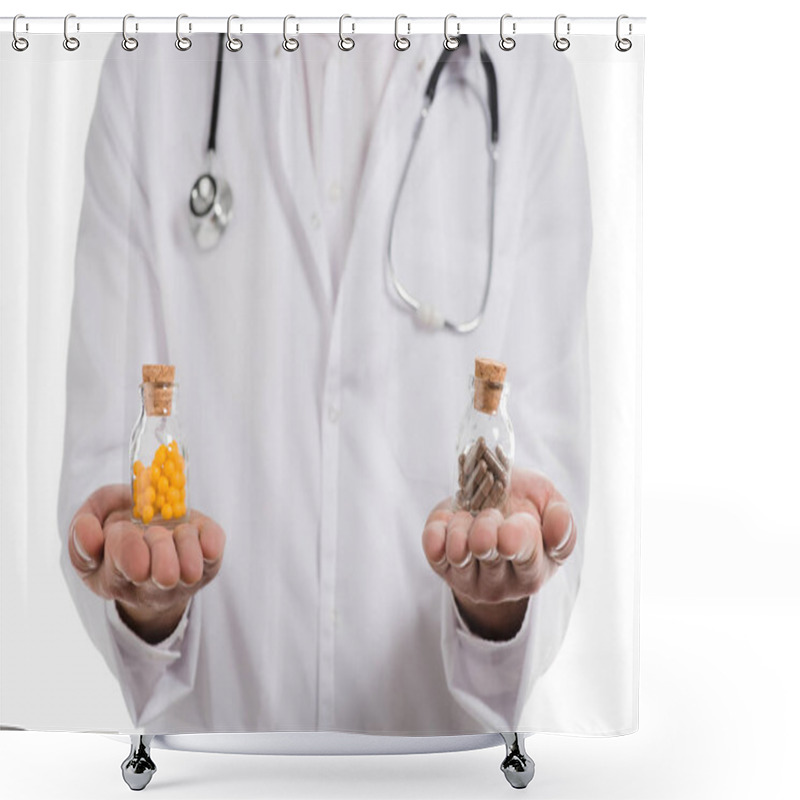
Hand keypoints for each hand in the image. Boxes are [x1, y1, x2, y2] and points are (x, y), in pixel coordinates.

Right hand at [68, 484, 225, 643]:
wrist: (152, 538)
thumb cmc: (119, 528)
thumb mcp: (92, 522)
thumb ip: (82, 528)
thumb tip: (93, 537)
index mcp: (113, 577)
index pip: (125, 563)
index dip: (129, 548)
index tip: (126, 530)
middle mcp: (150, 588)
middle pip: (164, 573)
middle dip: (160, 544)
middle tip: (153, 533)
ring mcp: (182, 580)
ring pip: (191, 566)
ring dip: (184, 539)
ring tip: (175, 532)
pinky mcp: (208, 565)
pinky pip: (214, 550)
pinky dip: (207, 535)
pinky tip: (195, 532)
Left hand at [422, 468, 575, 640]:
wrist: (491, 505)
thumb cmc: (525, 507)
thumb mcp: (550, 503)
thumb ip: (561, 517)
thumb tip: (555, 534)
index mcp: (535, 569)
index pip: (526, 557)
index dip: (518, 535)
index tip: (513, 522)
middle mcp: (502, 583)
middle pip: (487, 552)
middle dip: (487, 525)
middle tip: (490, 514)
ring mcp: (469, 579)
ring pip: (458, 551)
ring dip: (462, 523)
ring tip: (471, 516)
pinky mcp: (442, 567)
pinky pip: (433, 549)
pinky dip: (439, 530)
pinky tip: (449, 524)